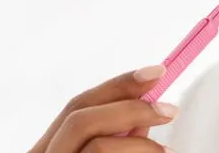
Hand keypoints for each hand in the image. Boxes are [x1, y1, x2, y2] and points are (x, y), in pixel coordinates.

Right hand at [30, 65, 176, 152]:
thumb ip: (117, 137)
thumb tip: (146, 110)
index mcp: (47, 147)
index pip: (77, 104)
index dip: (118, 84)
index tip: (156, 72)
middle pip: (79, 115)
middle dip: (130, 106)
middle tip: (170, 109)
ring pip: (96, 143)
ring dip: (138, 141)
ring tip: (164, 151)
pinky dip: (135, 152)